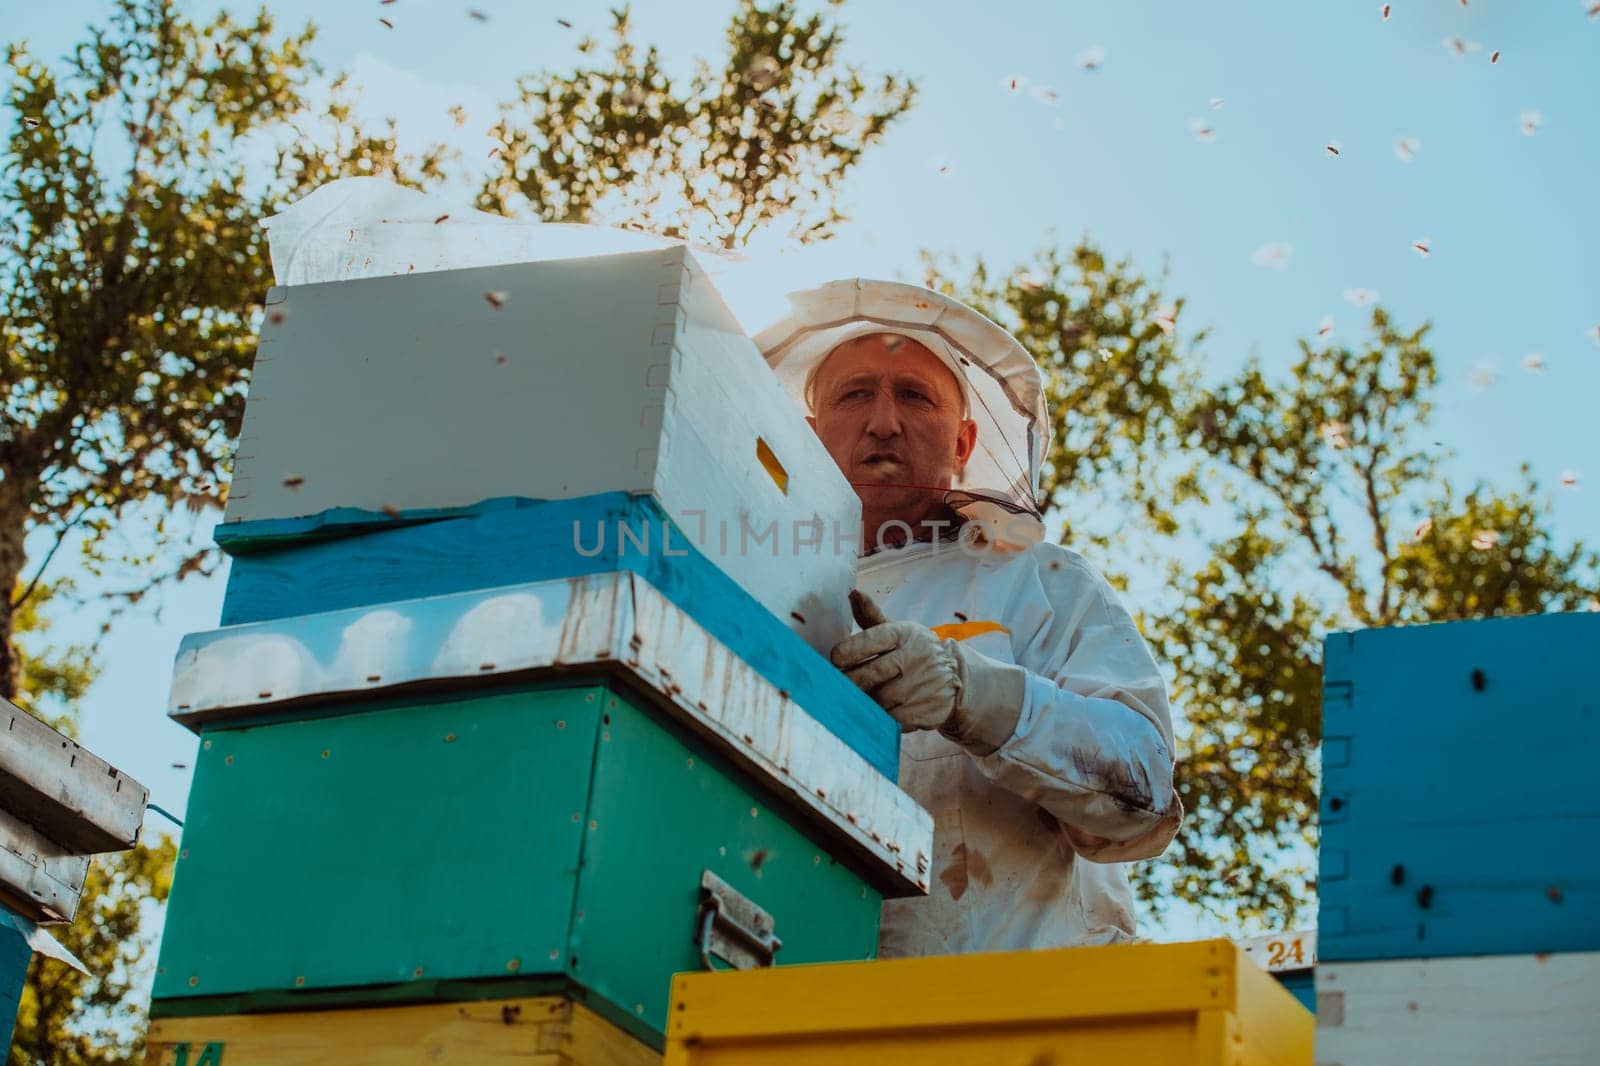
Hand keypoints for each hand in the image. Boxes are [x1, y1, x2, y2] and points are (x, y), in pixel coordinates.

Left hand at [831, 590, 960, 732]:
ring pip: (879, 700)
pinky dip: (880, 719)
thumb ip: (871, 616)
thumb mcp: (897, 631)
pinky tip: (876, 713)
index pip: (871, 640)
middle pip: (871, 674)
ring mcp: (921, 686)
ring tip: (854, 699)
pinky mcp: (925, 712)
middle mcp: (915, 658)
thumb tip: (853, 593)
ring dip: (863, 702)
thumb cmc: (913, 651)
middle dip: (849, 682)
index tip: (835, 660)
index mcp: (905, 634)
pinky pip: (892, 720)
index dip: (848, 651)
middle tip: (835, 685)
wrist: (956, 676)